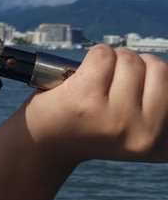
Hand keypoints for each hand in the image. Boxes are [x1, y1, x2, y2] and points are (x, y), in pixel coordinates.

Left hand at [23, 44, 167, 164]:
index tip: (137, 93)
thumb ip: (156, 106)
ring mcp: (117, 117)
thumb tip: (165, 71)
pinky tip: (83, 76)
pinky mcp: (87, 98)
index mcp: (164, 145)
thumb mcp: (136, 128)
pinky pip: (104, 55)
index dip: (156, 81)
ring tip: (98, 81)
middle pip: (159, 68)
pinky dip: (94, 56)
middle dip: (135, 65)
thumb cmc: (92, 126)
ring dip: (113, 60)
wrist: (44, 141)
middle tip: (114, 82)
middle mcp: (146, 135)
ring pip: (130, 60)